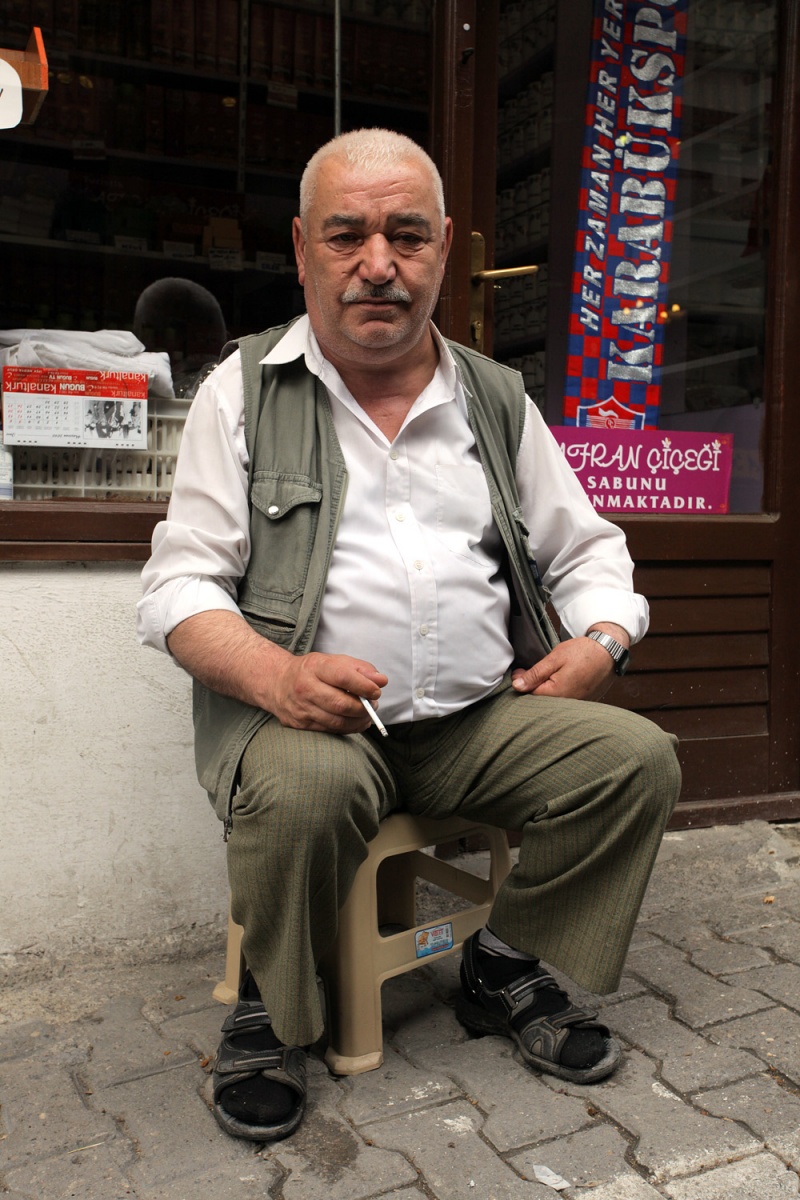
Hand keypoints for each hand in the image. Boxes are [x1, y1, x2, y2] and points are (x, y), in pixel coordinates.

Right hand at [270, 651, 388, 732]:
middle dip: (363, 708)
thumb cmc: (311, 671)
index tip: (376, 691)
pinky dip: (348, 728)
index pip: (343, 677)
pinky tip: (355, 722)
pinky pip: (330, 730)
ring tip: (366, 714)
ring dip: (358, 721)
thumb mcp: (333, 661)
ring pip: (337, 721)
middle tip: (373, 705)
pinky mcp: (299, 724)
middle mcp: (305, 688)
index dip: (364, 686)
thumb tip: (381, 681)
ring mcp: (301, 708)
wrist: (276, 682)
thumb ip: (360, 669)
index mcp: (315, 667)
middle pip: (341, 704)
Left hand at [511, 636, 619, 701]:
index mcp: (558, 693)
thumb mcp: (555, 658)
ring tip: (550, 674)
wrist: (609, 651)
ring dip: (547, 690)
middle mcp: (568, 703)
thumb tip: (517, 686)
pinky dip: (560, 692)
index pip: (530, 694)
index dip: (522, 682)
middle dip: (533, 687)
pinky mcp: (585, 702)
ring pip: (554, 701)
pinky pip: (566, 701)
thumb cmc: (583, 652)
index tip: (519, 671)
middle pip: (541, 700)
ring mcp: (578, 704)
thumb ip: (535, 674)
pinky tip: (561, 681)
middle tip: (531, 671)